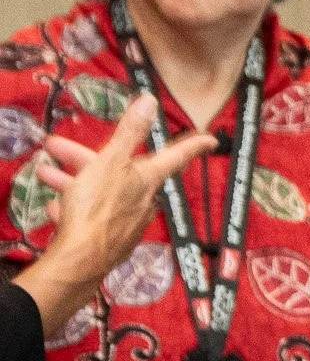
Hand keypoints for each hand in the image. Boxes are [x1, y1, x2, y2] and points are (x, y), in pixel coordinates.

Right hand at [16, 94, 214, 335]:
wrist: (80, 259)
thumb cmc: (96, 207)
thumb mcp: (110, 162)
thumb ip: (129, 132)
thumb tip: (150, 101)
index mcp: (147, 180)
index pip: (175, 156)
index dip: (193, 145)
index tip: (210, 140)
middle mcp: (143, 201)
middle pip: (119, 172)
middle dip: (86, 158)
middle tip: (56, 147)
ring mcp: (127, 224)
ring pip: (101, 193)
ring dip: (74, 181)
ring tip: (46, 174)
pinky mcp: (109, 242)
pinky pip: (92, 218)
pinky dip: (74, 208)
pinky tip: (56, 207)